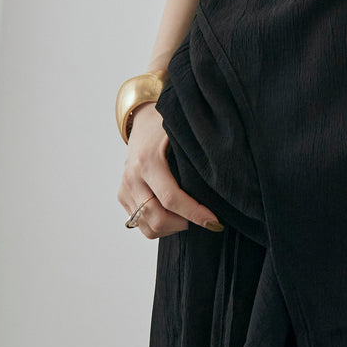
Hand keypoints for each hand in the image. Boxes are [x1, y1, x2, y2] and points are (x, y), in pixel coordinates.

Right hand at [117, 102, 221, 238]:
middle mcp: (132, 177)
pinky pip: (140, 223)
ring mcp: (125, 188)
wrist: (142, 117)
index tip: (215, 222)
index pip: (171, 198)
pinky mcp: (122, 196)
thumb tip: (225, 182)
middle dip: (184, 224)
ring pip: (148, 226)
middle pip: (157, 218)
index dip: (194, 214)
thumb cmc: (168, 125)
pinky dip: (159, 225)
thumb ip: (197, 156)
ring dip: (172, 228)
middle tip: (203, 219)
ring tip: (190, 217)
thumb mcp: (182, 134)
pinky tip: (175, 214)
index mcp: (148, 161)